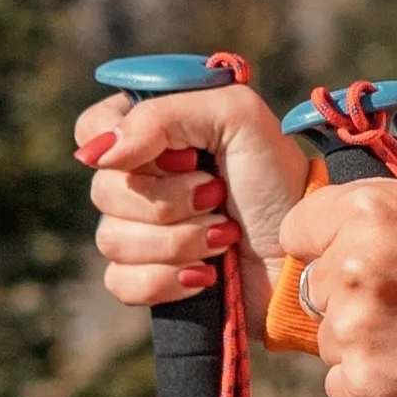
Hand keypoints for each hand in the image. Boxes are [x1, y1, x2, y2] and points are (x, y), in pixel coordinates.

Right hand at [73, 82, 300, 317]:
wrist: (303, 257)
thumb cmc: (277, 180)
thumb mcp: (237, 118)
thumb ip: (163, 115)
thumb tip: (100, 154)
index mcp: (154, 133)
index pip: (93, 129)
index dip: (123, 146)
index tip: (178, 157)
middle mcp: (141, 180)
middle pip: (103, 190)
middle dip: (169, 202)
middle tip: (217, 196)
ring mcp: (141, 232)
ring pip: (112, 239)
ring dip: (179, 242)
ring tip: (224, 236)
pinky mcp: (148, 277)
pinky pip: (120, 281)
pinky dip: (167, 281)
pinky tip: (205, 275)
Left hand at [265, 172, 396, 396]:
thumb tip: (386, 193)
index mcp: (373, 211)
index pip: (300, 225)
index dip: (327, 239)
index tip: (354, 253)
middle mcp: (352, 265)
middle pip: (313, 284)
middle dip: (348, 292)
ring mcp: (355, 328)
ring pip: (327, 336)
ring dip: (362, 339)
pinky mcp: (364, 382)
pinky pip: (340, 382)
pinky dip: (370, 382)